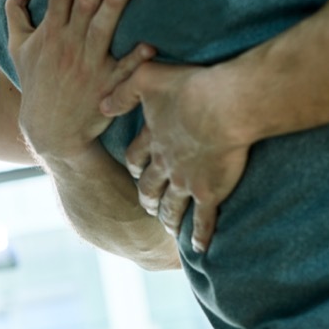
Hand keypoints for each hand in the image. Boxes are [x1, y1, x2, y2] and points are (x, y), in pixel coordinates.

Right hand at [6, 0, 151, 164]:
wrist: (49, 130)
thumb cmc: (36, 81)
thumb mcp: (18, 44)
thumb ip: (16, 6)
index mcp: (50, 30)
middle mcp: (68, 44)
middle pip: (84, 0)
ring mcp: (89, 66)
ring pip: (102, 28)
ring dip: (116, 2)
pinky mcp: (107, 88)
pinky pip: (124, 71)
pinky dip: (136, 59)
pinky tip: (152, 42)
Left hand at [102, 62, 249, 253]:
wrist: (226, 105)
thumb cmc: (190, 88)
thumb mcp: (147, 78)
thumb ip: (123, 91)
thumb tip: (101, 106)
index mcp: (153, 139)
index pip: (136, 157)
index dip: (134, 165)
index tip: (135, 170)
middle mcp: (165, 165)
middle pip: (150, 187)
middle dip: (147, 196)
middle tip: (147, 204)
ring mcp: (187, 182)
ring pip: (173, 206)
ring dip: (169, 218)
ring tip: (168, 226)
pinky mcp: (209, 193)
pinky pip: (203, 221)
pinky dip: (200, 236)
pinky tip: (198, 250)